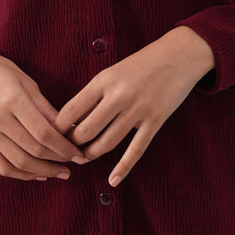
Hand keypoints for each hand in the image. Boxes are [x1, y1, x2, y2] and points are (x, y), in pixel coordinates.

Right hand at [0, 41, 88, 181]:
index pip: (44, 133)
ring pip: (19, 163)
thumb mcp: (29, 84)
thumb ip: (48, 110)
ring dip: (43, 171)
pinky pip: (2, 166)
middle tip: (74, 163)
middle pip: (33, 150)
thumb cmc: (1, 73)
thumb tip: (71, 132)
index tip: (79, 154)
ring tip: (60, 172)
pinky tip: (39, 174)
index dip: (64, 148)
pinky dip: (23, 175)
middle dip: (58, 160)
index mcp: (12, 100)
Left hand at [52, 27, 215, 187]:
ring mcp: (138, 109)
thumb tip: (72, 121)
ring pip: (107, 143)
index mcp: (103, 80)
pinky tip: (113, 180)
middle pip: (85, 131)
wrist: (180, 54)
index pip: (70, 111)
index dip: (59, 129)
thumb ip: (93, 94)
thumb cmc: (141, 63)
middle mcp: (118, 95)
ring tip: (84, 158)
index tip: (54, 136)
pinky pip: (136, 149)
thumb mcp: (112, 72)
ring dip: (92, 155)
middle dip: (73, 145)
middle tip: (68, 151)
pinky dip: (123, 167)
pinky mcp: (155, 120)